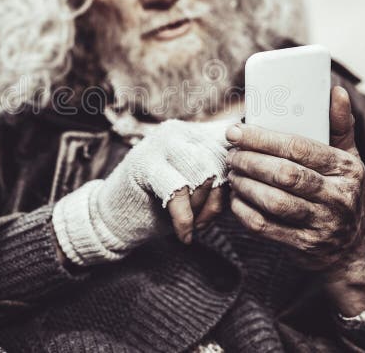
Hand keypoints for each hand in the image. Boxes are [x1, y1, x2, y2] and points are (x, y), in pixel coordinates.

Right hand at [52, 119, 228, 266]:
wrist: (115, 218)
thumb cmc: (163, 206)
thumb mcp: (200, 190)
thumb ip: (223, 179)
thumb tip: (250, 180)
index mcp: (196, 132)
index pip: (235, 144)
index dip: (239, 175)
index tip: (231, 201)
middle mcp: (180, 130)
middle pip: (222, 162)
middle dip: (219, 200)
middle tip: (207, 222)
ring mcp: (160, 143)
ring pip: (203, 175)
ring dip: (202, 210)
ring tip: (194, 226)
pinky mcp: (144, 163)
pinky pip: (179, 191)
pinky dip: (185, 219)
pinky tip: (184, 235)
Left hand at [225, 86, 364, 314]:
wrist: (353, 250)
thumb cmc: (343, 193)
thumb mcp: (349, 160)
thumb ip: (340, 126)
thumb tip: (335, 91)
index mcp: (347, 168)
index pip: (299, 148)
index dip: (263, 138)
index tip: (236, 131)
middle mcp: (339, 197)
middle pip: (285, 174)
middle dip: (250, 161)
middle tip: (231, 153)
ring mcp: (323, 224)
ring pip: (275, 202)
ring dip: (245, 185)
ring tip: (232, 173)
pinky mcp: (305, 246)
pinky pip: (266, 227)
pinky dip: (245, 212)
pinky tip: (236, 199)